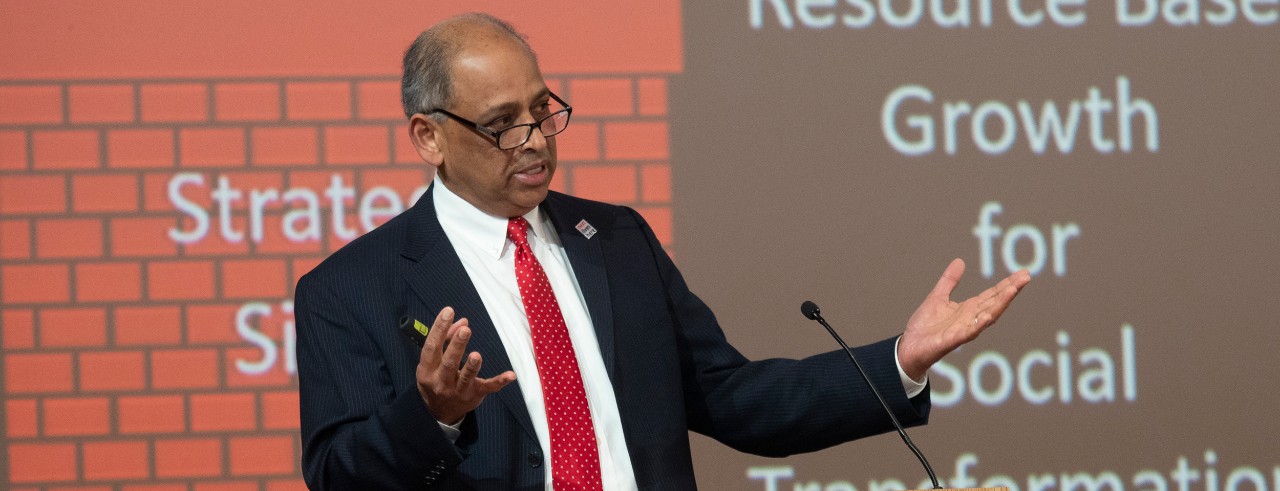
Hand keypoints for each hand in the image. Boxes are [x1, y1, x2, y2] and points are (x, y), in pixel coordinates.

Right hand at [416, 306, 515, 424]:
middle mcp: (441, 382)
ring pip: (466, 378)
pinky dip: (500, 381)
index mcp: (427, 370)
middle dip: (457, 346)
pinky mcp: (475, 395)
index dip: (439, 328)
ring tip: (476, 355)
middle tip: (466, 330)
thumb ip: (446, 339)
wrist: (439, 412)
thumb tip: (462, 321)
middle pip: (449, 364)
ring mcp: (458, 390)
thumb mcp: (433, 361)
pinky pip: (489, 388)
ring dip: (472, 367)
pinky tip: (511, 375)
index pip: (431, 347)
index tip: (448, 311)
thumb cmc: (436, 378)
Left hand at [897, 258, 1030, 380]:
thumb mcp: (938, 297)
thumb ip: (949, 281)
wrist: (910, 346)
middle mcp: (971, 319)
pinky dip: (979, 323)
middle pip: (995, 302)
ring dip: (1001, 303)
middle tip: (1026, 276)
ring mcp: (965, 329)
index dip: (1007, 284)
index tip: (1022, 273)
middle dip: (1011, 290)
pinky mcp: (954, 339)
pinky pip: (970, 331)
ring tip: (1014, 290)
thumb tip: (960, 261)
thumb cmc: (925, 326)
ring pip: (988, 315)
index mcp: (968, 308)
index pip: (992, 294)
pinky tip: (988, 315)